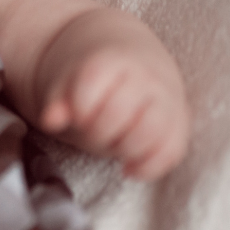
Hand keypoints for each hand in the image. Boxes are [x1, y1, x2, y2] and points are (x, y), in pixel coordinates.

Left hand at [39, 18, 190, 180]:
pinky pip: (173, 150)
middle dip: (96, 130)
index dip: (79, 106)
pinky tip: (128, 169)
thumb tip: (50, 121)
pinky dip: (149, 166)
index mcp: (113, 60)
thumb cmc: (95, 76)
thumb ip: (58, 99)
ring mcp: (167, 100)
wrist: (134, 62)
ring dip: (124, 148)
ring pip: (151, 131)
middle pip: (119, 111)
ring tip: (111, 146)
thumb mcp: (69, 80)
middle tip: (90, 131)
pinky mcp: (180, 124)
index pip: (93, 82)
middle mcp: (145, 77)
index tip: (77, 114)